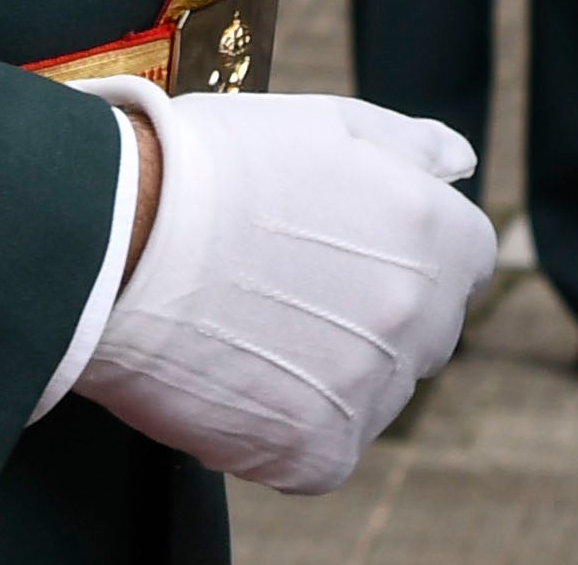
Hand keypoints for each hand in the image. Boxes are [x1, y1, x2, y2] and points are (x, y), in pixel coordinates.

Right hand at [75, 87, 493, 493]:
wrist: (113, 238)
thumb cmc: (211, 167)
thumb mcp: (324, 125)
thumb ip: (410, 147)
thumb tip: (463, 165)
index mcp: (433, 234)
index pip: (465, 261)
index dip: (407, 253)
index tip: (348, 250)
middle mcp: (418, 317)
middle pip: (426, 333)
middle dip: (376, 314)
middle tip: (289, 289)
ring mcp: (369, 390)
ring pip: (373, 394)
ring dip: (330, 373)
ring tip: (248, 326)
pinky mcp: (315, 453)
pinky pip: (321, 450)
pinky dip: (283, 428)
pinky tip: (233, 374)